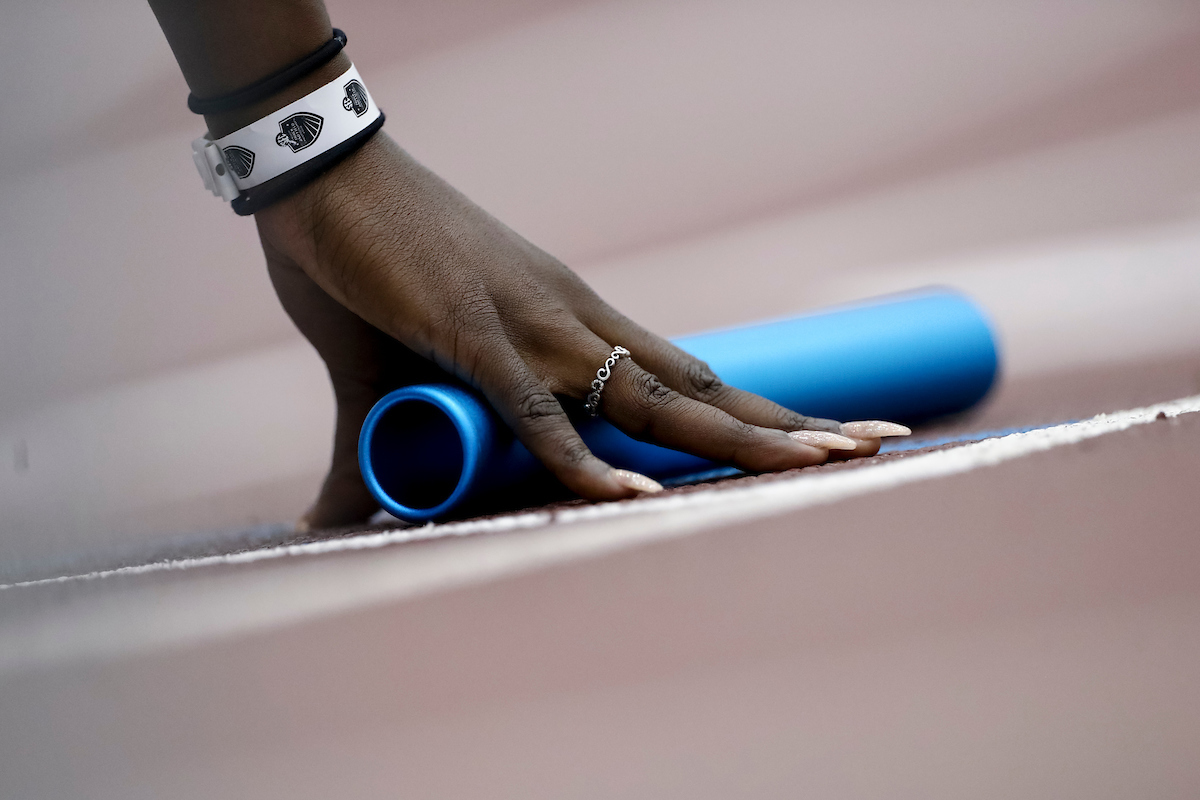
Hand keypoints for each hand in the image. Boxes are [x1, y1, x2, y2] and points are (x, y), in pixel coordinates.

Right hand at [257, 134, 900, 528]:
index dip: (763, 413)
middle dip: (789, 425)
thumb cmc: (378, 260)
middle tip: (881, 446)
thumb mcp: (409, 368)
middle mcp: (575, 323)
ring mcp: (530, 328)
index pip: (691, 378)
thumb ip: (396, 447)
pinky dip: (581, 456)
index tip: (838, 434)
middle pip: (700, 389)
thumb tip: (344, 518)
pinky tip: (632, 494)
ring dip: (734, 437)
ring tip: (823, 467)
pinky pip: (535, 409)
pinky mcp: (469, 334)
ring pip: (648, 396)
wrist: (327, 173)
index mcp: (576, 325)